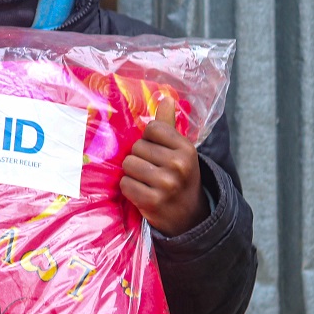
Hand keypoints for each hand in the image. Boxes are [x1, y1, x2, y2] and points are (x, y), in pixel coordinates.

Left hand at [120, 95, 209, 236]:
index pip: (152, 128)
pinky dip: (130, 189)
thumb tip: (165, 97)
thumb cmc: (180, 177)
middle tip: (153, 171)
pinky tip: (143, 193)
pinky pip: (125, 184)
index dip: (149, 140)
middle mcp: (178, 165)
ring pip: (128, 165)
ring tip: (147, 182)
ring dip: (133, 174)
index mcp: (187, 149)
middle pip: (136, 147)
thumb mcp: (180, 151)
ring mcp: (166, 184)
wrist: (189, 216)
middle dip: (140, 158)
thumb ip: (169, 125)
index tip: (159, 152)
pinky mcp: (152, 201)